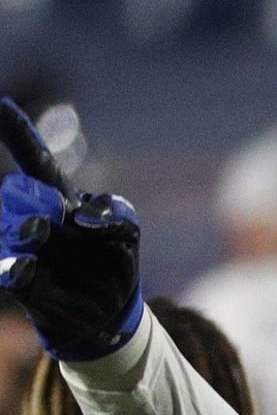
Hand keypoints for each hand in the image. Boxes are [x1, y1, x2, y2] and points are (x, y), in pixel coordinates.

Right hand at [0, 96, 142, 360]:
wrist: (110, 310)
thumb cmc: (114, 261)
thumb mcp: (127, 231)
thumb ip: (115, 215)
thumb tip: (78, 218)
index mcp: (59, 199)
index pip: (37, 161)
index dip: (18, 133)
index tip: (2, 104)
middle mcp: (35, 218)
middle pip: (22, 197)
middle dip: (33, 201)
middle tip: (45, 218)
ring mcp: (26, 250)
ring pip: (17, 231)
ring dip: (28, 230)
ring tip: (37, 234)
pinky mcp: (24, 283)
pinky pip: (12, 271)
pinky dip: (17, 269)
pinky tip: (23, 269)